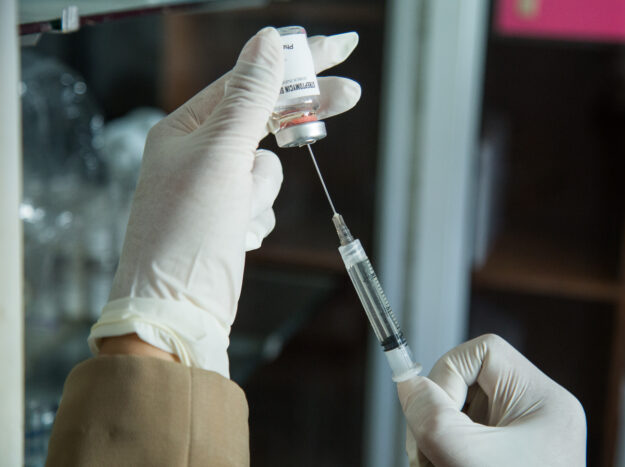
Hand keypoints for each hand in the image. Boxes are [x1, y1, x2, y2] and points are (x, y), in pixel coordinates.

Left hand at [88, 27, 360, 377]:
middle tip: (349, 95)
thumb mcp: (220, 157)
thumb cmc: (185, 234)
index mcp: (185, 128)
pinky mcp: (228, 219)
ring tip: (236, 216)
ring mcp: (214, 188)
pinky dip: (258, 217)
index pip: (249, 81)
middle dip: (298, 116)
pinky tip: (235, 237)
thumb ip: (249, 98)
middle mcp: (197, 153)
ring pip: (268, 168)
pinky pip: (264, 201)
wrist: (176, 313)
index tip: (338, 48)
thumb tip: (267, 43)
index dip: (295, 62)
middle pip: (263, 120)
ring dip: (261, 192)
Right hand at [397, 334, 585, 466]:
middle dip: (437, 417)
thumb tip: (407, 385)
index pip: (484, 352)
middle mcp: (534, 413)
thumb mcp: (469, 459)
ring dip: (435, 441)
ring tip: (433, 465)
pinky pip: (461, 441)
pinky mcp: (503, 457)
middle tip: (425, 452)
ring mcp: (519, 437)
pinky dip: (443, 454)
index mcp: (541, 400)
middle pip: (466, 384)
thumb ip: (433, 418)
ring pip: (458, 416)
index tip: (433, 412)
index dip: (447, 373)